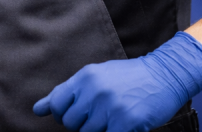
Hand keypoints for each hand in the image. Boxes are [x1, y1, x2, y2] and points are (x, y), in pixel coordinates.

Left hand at [33, 32, 201, 131]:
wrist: (165, 75)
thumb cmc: (128, 78)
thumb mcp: (95, 77)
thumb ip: (65, 93)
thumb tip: (37, 110)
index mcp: (85, 77)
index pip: (57, 104)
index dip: (62, 114)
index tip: (75, 114)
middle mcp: (95, 91)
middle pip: (71, 123)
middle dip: (81, 124)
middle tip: (99, 116)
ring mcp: (110, 108)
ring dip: (99, 130)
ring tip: (113, 117)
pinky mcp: (125, 123)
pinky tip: (121, 125)